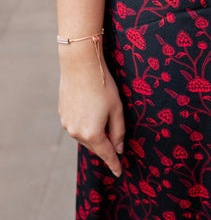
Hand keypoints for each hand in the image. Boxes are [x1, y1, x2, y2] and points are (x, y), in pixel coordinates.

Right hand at [58, 52, 124, 177]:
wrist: (80, 66)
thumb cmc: (103, 85)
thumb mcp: (116, 108)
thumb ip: (118, 131)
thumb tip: (118, 149)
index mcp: (92, 133)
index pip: (106, 154)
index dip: (114, 164)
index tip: (119, 172)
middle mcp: (77, 133)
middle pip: (95, 145)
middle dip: (105, 142)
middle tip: (115, 133)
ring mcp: (67, 125)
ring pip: (85, 135)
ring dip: (94, 131)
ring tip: (102, 112)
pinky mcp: (62, 115)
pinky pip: (76, 125)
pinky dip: (85, 122)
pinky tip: (90, 107)